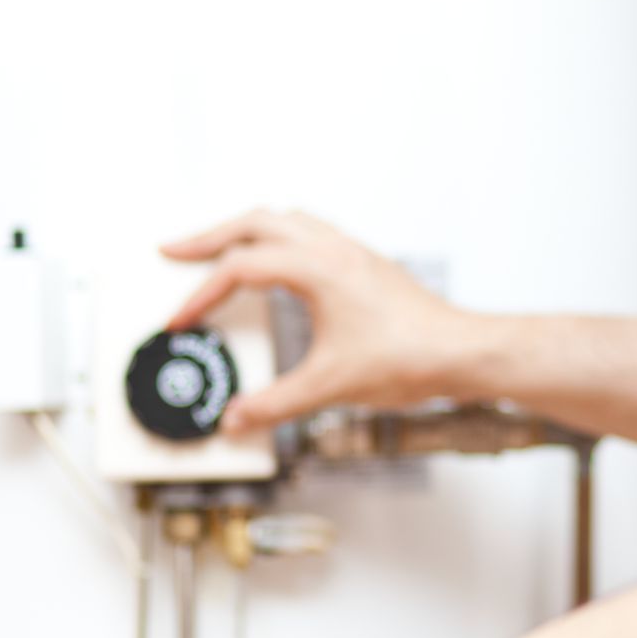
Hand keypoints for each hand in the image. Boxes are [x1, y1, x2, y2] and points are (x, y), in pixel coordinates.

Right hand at [162, 210, 474, 432]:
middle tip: (173, 252)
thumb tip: (237, 418)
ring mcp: (351, 252)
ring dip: (244, 230)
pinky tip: (275, 265)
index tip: (181, 323)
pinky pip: (309, 232)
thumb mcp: (330, 387)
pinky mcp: (364, 264)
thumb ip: (275, 404)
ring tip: (217, 251)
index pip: (240, 268)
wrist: (463, 353)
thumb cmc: (411, 358)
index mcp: (318, 267)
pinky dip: (277, 238)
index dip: (201, 296)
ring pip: (284, 219)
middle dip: (208, 237)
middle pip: (255, 221)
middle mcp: (333, 248)